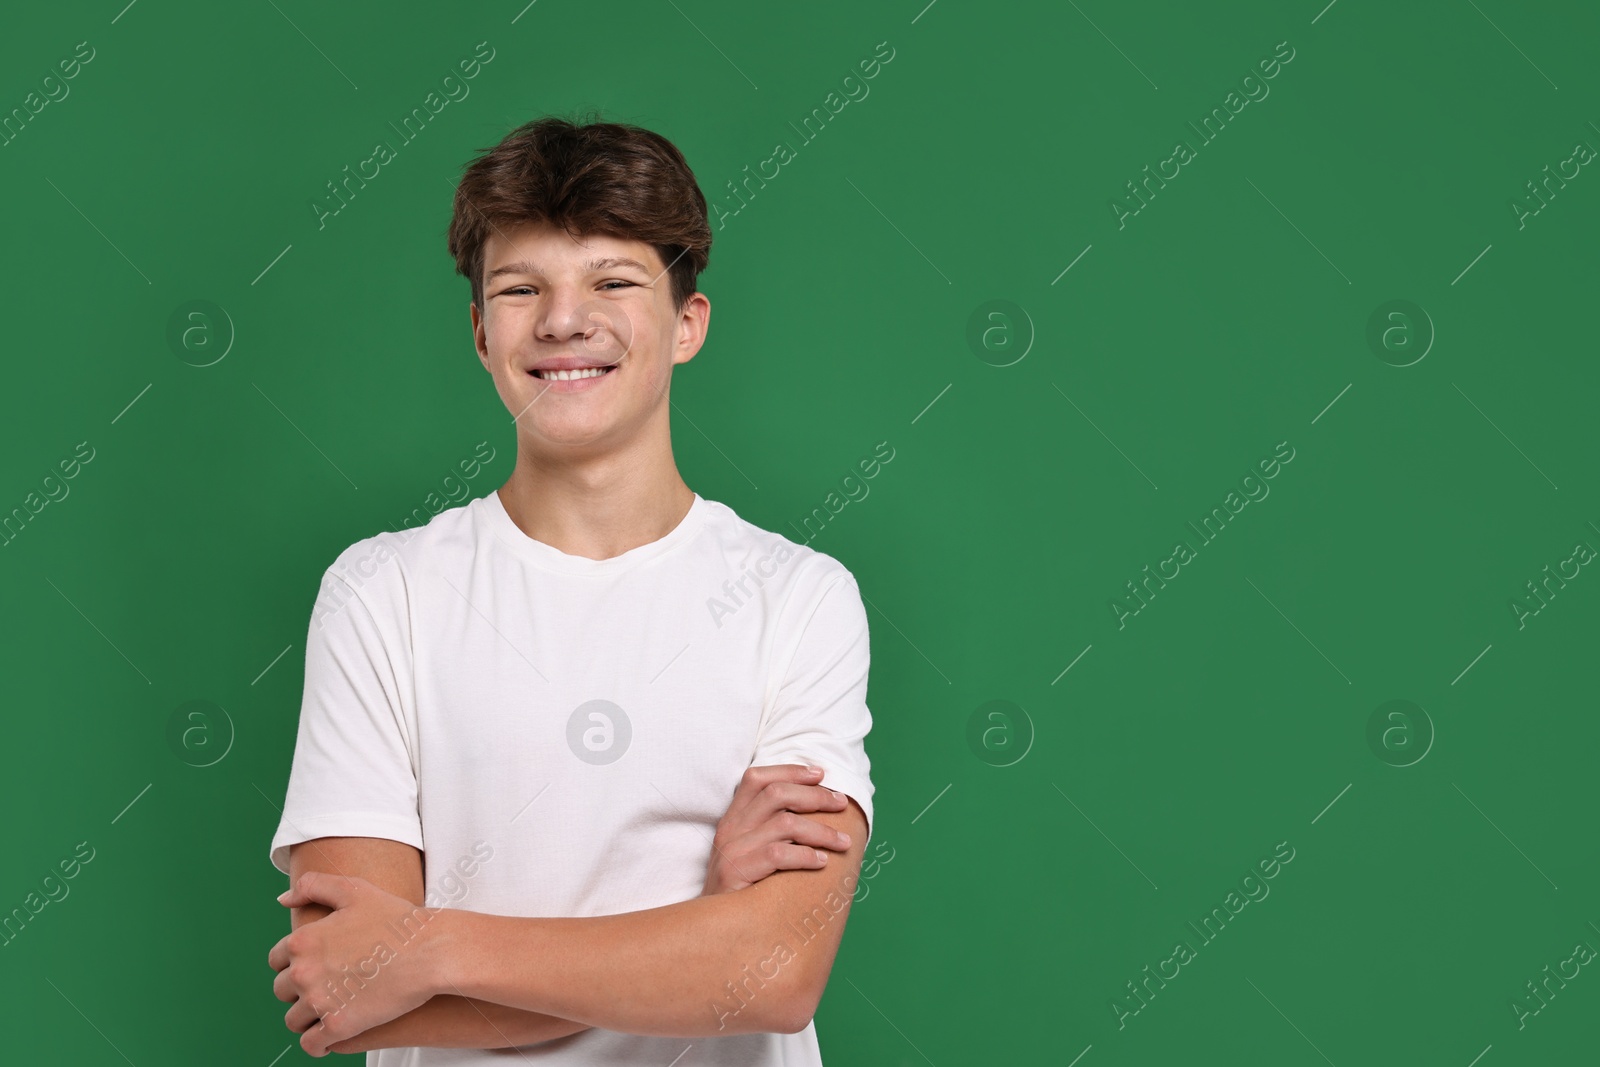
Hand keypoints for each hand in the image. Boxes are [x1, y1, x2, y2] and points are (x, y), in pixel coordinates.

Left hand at [269, 872, 448, 1055]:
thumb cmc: (397, 919)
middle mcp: (303, 972)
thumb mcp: (354, 890)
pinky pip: (312, 1044)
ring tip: (328, 1012)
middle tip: (324, 988)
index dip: (293, 964)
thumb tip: (283, 900)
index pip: (276, 961)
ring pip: (294, 1020)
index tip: (312, 967)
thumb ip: (313, 886)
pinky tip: (330, 1036)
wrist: (430, 951)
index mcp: (303, 940)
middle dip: (298, 991)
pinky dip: (318, 1043)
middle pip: (282, 991)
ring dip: (307, 1018)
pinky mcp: (338, 1026)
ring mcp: (319, 1001)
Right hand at [702, 763, 854, 893]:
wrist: (708, 929)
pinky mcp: (735, 874)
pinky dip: (806, 855)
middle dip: (815, 796)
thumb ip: (771, 830)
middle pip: (776, 794)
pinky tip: (822, 862)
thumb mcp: (749, 852)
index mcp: (732, 818)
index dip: (790, 771)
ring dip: (821, 830)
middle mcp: (729, 829)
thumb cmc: (741, 890)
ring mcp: (730, 850)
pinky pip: (778, 854)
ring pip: (784, 824)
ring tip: (844, 842)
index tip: (821, 773)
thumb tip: (819, 812)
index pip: (758, 778)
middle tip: (842, 804)